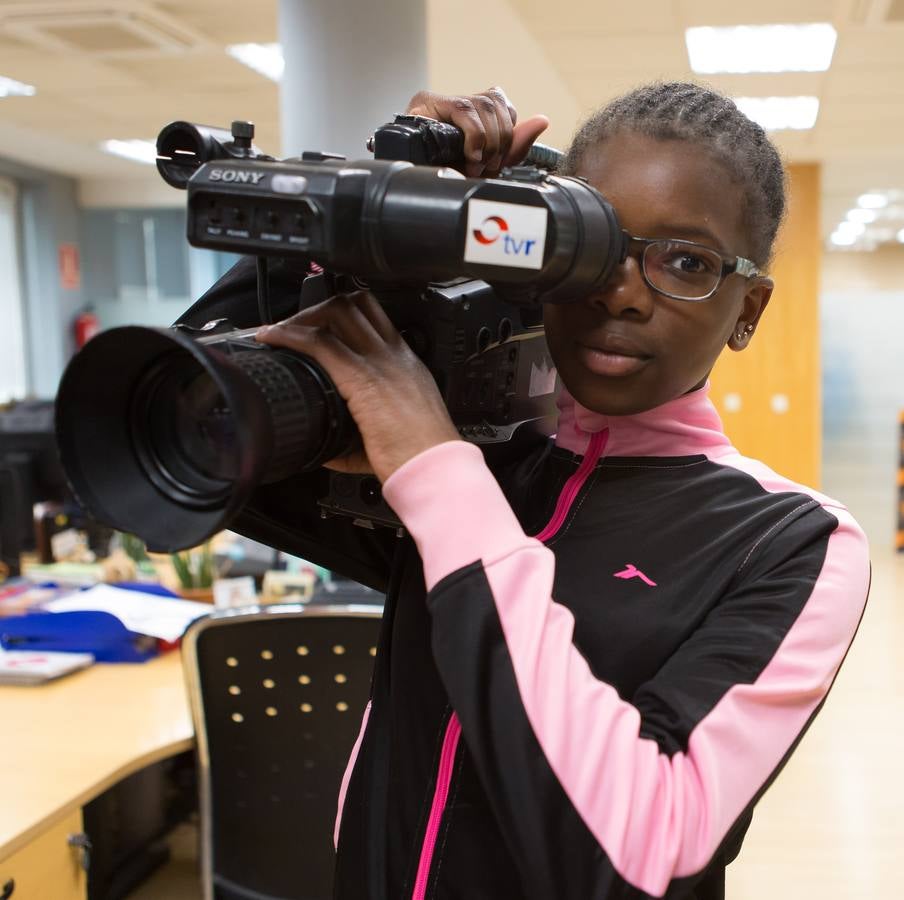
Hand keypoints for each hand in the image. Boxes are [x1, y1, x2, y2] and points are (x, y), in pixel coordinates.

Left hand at [255, 291, 460, 482]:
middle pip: (353, 305)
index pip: (374, 317)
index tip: (318, 326)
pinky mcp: (363, 379)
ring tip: (281, 333)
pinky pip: (320, 343)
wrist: (436, 467)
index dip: (341, 312)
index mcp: (406, 364)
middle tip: (294, 329)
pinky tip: (273, 339)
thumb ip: (362, 433)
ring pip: (336, 313)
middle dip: (317, 310)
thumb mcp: (395, 432)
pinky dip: (291, 336)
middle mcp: (394, 356)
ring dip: (302, 318)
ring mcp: (380, 363)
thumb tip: (332, 447)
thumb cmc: (421, 456)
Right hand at [406, 86, 548, 177]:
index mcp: (470, 113)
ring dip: (489, 142)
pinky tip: (470, 157)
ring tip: (475, 166)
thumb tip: (543, 120)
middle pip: (496, 102)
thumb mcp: (489, 165)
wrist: (419, 194)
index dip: (509, 131)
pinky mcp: (427, 103)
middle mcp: (455, 102)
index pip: (503, 104)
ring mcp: (440, 100)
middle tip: (487, 168)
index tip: (498, 161)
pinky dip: (475, 137)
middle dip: (501, 140)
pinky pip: (464, 110)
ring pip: (484, 104)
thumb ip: (515, 145)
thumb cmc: (448, 179)